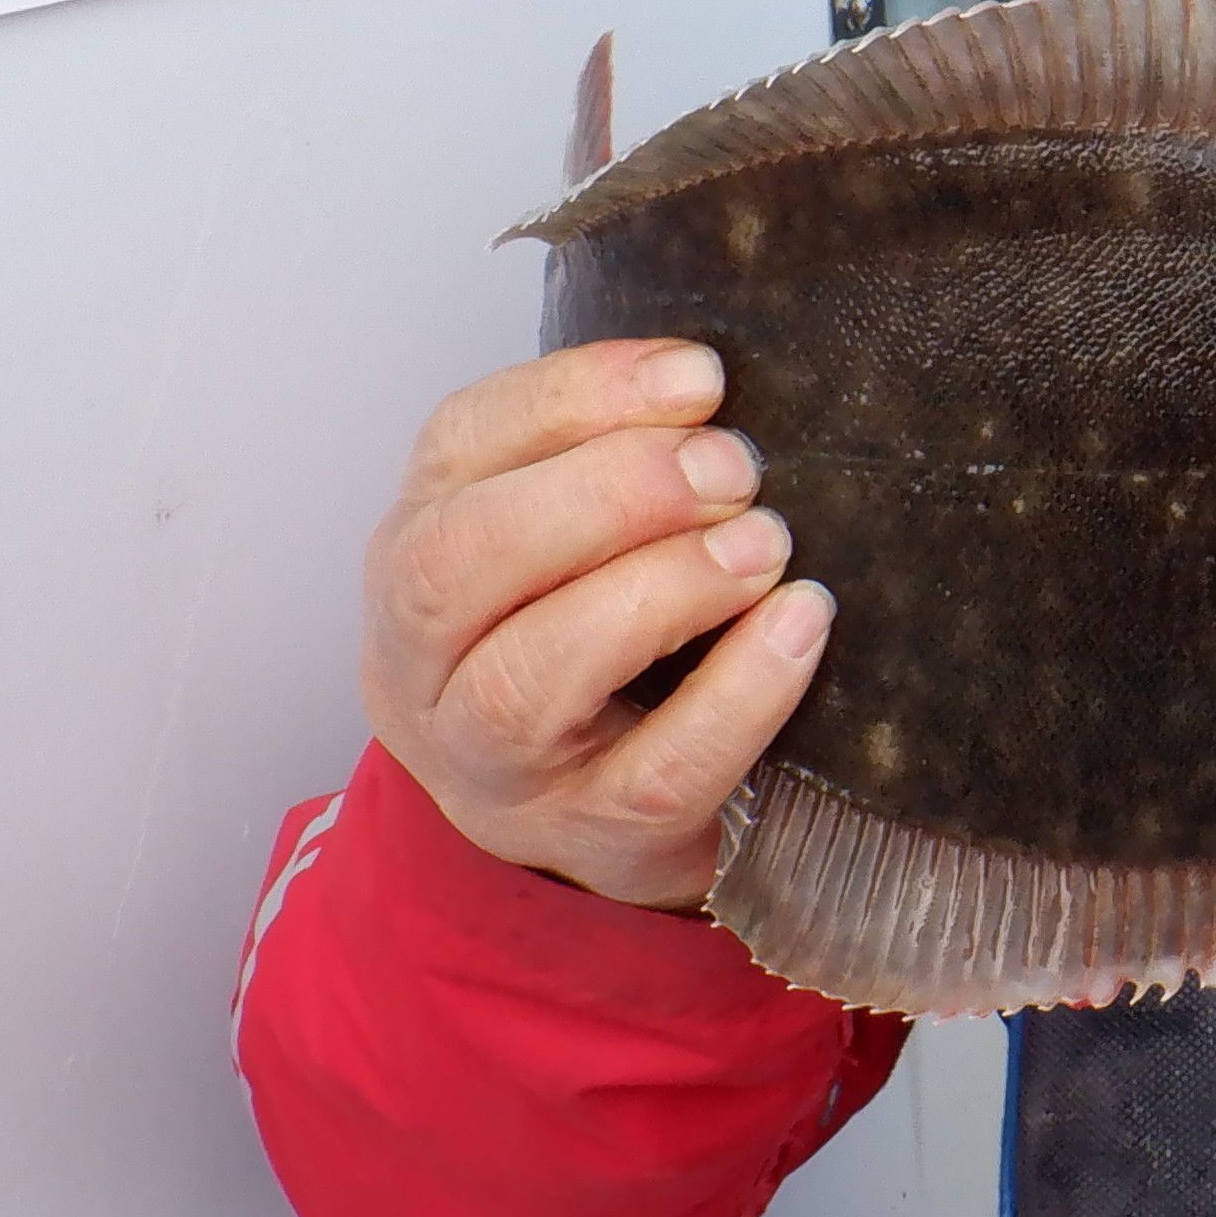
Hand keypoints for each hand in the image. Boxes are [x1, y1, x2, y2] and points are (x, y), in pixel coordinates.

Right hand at [359, 339, 833, 905]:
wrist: (589, 827)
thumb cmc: (590, 645)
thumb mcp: (570, 539)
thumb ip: (614, 458)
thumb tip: (708, 391)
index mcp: (416, 547)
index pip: (459, 443)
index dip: (579, 396)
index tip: (701, 377)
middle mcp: (423, 661)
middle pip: (457, 564)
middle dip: (606, 495)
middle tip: (733, 466)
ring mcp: (493, 768)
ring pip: (529, 679)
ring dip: (658, 591)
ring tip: (764, 544)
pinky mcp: (589, 840)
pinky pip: (653, 775)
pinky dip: (735, 696)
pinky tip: (799, 628)